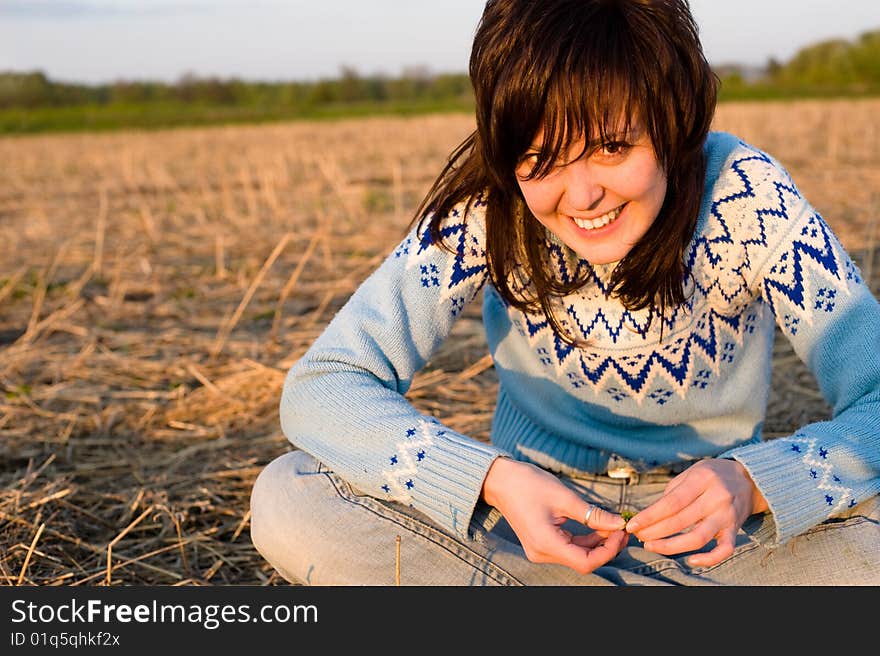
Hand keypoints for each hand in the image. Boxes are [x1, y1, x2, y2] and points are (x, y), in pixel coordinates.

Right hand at [482, 457, 626, 574]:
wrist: (500, 480)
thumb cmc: (528, 484)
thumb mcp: (564, 497)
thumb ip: (593, 514)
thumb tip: (619, 524)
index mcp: (546, 543)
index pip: (586, 562)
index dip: (608, 550)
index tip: (621, 532)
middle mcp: (542, 552)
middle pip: (582, 560)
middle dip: (606, 547)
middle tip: (623, 529)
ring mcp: (540, 549)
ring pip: (577, 555)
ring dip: (597, 543)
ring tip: (614, 526)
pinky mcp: (541, 543)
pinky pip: (568, 547)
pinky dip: (584, 539)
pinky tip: (598, 527)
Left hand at [624, 458, 768, 567]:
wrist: (748, 478)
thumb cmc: (712, 475)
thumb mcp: (691, 473)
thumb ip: (672, 493)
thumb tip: (648, 515)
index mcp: (702, 479)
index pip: (671, 502)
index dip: (649, 516)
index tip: (633, 525)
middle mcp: (716, 497)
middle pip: (680, 521)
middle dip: (654, 531)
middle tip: (638, 536)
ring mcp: (727, 516)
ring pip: (698, 538)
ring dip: (671, 546)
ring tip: (652, 546)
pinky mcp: (735, 530)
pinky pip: (724, 550)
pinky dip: (708, 559)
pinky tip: (689, 560)